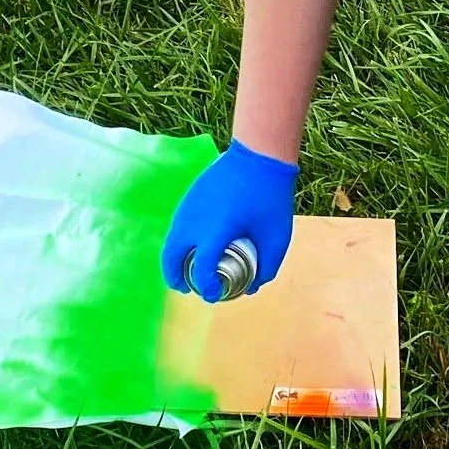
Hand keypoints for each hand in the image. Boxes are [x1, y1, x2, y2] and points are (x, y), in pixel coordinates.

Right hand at [161, 140, 297, 301]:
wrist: (259, 155)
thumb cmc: (270, 196)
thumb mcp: (277, 236)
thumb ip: (267, 266)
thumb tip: (253, 286)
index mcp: (216, 230)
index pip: (201, 268)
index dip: (206, 286)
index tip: (214, 293)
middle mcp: (195, 220)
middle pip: (172, 256)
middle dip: (175, 277)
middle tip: (186, 289)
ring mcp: (189, 207)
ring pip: (172, 241)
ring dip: (175, 259)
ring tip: (187, 271)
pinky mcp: (190, 197)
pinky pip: (178, 226)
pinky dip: (179, 242)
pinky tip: (192, 246)